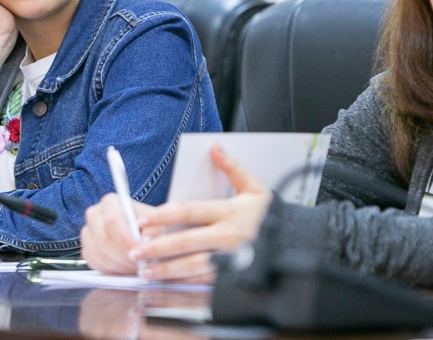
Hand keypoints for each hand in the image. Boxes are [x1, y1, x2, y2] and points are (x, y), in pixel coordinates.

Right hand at [81, 193, 157, 275]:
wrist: (143, 234)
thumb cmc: (150, 226)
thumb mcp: (157, 223)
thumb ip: (154, 228)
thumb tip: (146, 237)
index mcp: (110, 202)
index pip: (113, 221)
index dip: (126, 238)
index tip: (141, 251)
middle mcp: (94, 214)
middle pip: (104, 239)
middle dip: (123, 255)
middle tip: (141, 265)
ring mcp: (87, 233)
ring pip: (99, 254)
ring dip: (120, 265)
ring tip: (138, 268)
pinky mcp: (86, 250)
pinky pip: (95, 264)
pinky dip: (112, 270)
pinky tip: (127, 270)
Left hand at [83, 144, 271, 283]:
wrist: (296, 242)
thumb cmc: (272, 216)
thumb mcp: (255, 187)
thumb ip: (232, 167)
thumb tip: (214, 147)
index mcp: (230, 212)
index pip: (189, 211)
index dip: (163, 215)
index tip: (144, 219)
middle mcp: (228, 236)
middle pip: (185, 241)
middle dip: (157, 246)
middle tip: (136, 248)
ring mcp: (230, 259)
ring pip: (191, 266)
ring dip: (166, 269)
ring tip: (145, 269)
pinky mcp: (233, 278)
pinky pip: (204, 284)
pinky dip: (183, 285)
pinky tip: (168, 284)